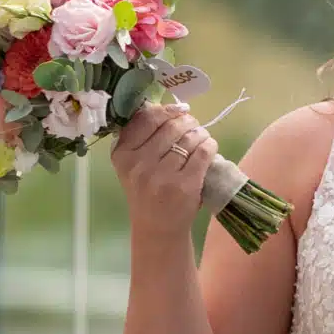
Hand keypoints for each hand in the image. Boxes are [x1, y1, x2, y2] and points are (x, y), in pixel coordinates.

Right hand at [112, 101, 216, 229]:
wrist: (156, 227)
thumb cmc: (146, 192)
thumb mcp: (132, 165)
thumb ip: (142, 137)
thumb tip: (167, 106)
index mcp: (123, 155)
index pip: (148, 118)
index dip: (168, 110)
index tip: (178, 110)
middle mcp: (139, 164)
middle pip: (172, 127)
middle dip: (187, 121)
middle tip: (192, 125)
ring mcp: (162, 176)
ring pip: (190, 138)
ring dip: (200, 133)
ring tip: (201, 137)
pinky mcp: (185, 185)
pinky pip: (203, 152)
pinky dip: (210, 145)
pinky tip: (209, 148)